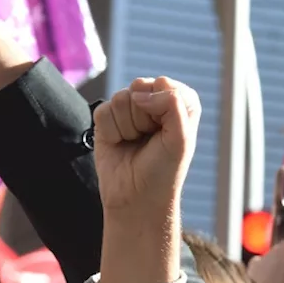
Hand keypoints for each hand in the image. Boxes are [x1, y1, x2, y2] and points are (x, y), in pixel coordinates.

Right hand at [93, 77, 200, 282]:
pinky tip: (120, 144)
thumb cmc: (164, 170)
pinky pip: (103, 111)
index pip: (167, 85)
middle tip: (150, 140)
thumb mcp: (180, 139)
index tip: (168, 133)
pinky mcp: (107, 120)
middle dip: (145, 117)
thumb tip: (139, 92)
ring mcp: (129, 111)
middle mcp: (155, 104)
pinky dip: (111, 131)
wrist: (136, 197)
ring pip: (120, 98)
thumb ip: (171, 105)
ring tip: (135, 143)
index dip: (164, 107)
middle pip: (141, 87)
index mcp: (179, 105)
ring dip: (128, 126)